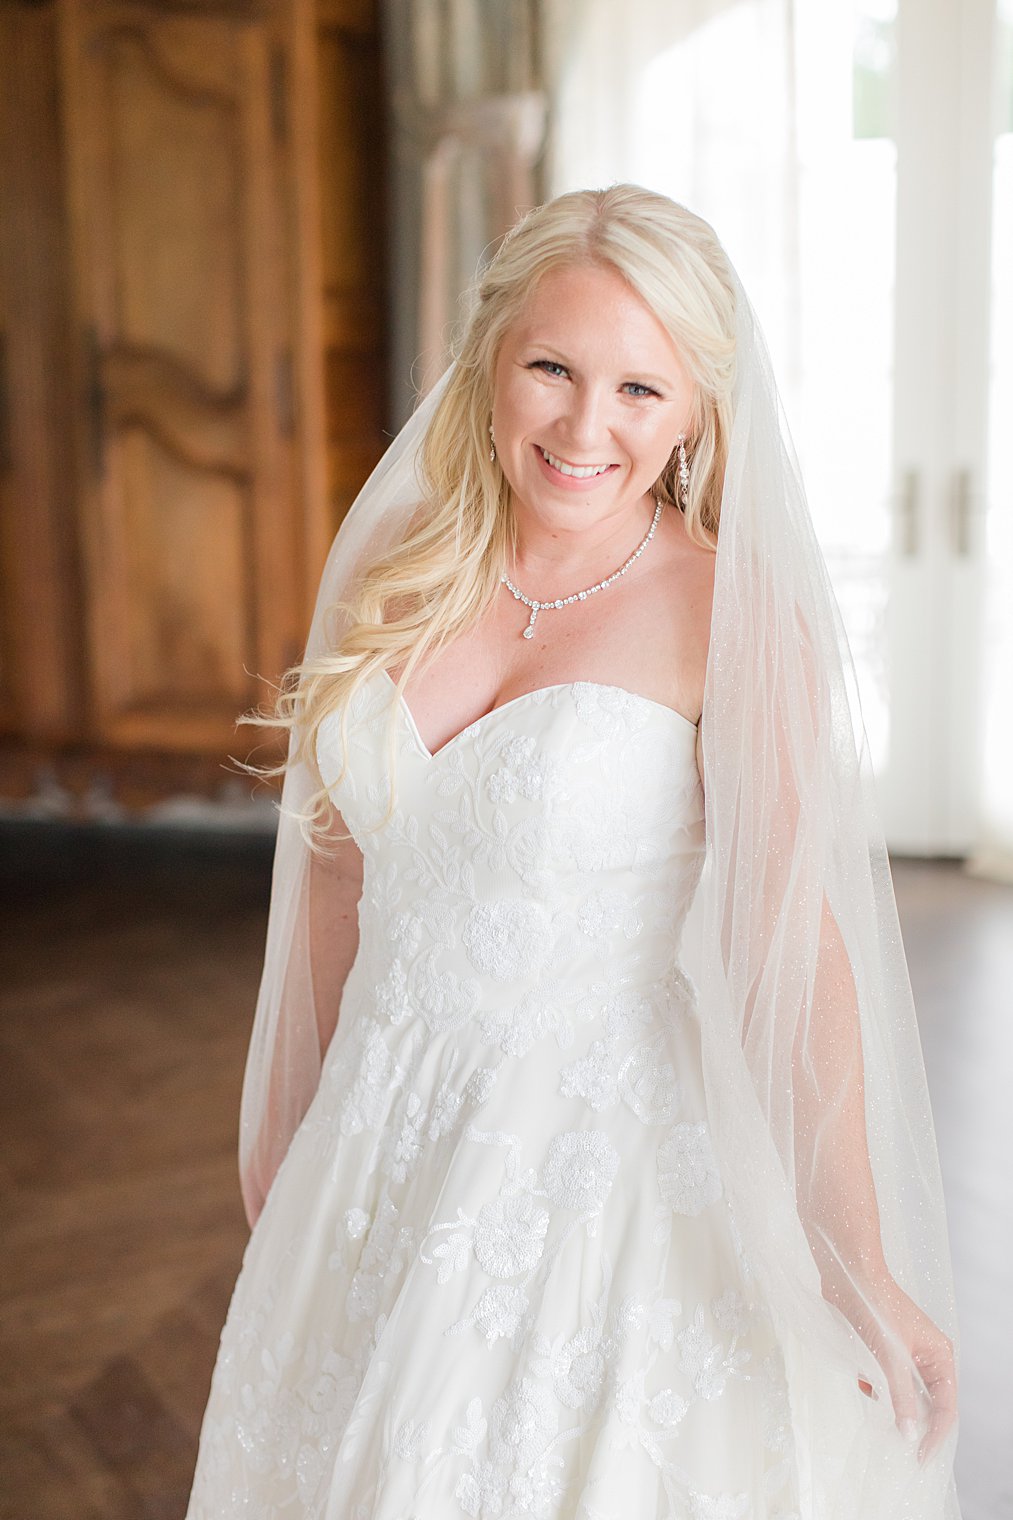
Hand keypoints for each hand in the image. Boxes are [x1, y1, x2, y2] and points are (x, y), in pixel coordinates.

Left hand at [846, 1271, 956, 1463]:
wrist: (848, 1272)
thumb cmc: (876, 1305)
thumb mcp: (891, 1357)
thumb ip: (902, 1397)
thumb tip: (910, 1433)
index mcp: (939, 1356)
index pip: (946, 1408)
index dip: (935, 1435)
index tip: (920, 1458)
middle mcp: (926, 1357)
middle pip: (926, 1403)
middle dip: (911, 1422)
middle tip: (897, 1446)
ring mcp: (904, 1354)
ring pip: (902, 1393)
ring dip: (888, 1401)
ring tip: (876, 1407)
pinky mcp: (882, 1350)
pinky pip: (883, 1380)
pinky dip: (872, 1384)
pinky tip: (861, 1379)